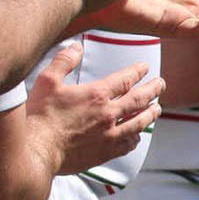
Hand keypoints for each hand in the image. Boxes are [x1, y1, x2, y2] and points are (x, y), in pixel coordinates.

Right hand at [27, 47, 161, 175]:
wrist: (37, 150)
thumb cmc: (40, 116)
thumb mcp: (47, 81)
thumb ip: (64, 61)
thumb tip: (76, 46)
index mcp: (97, 94)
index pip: (126, 79)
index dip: (138, 71)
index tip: (145, 68)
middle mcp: (108, 114)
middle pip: (139, 100)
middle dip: (153, 90)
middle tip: (161, 84)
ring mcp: (109, 135)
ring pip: (139, 123)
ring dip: (150, 114)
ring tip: (157, 109)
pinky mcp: (105, 152)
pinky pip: (127, 145)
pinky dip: (135, 139)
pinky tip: (137, 136)